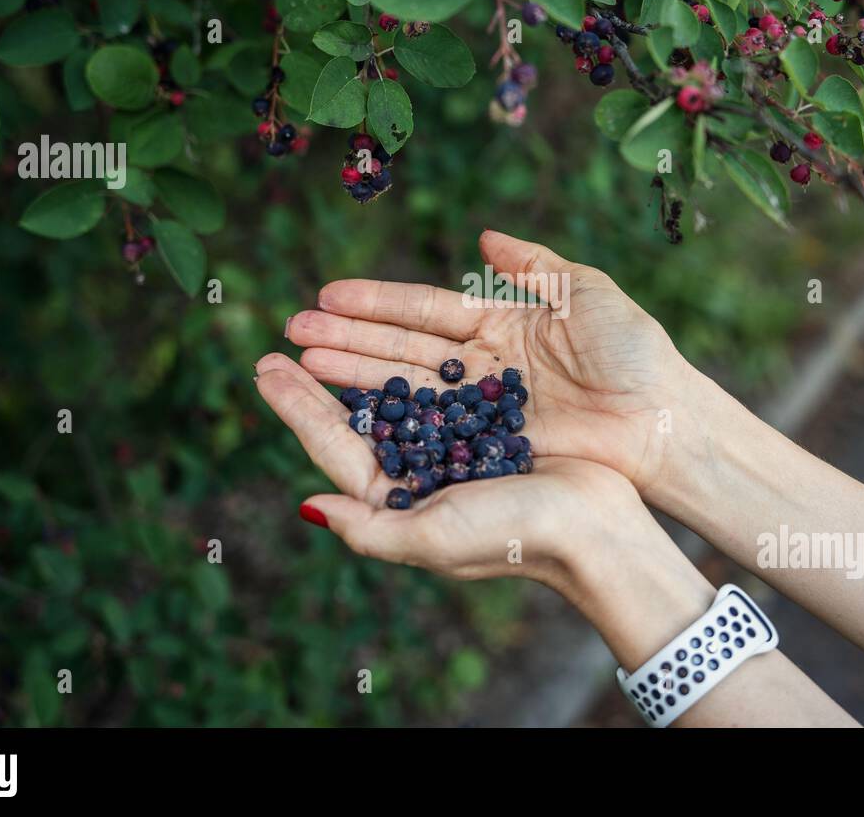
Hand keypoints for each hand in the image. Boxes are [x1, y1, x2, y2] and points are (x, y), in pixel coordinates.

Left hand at [253, 353, 650, 588]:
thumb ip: (368, 527)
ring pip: (399, 386)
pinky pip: (447, 379)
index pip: (335, 445)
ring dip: (361, 354)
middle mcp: (425, 469)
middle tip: (285, 333)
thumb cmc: (514, 537)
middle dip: (322, 372)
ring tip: (326, 324)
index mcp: (402, 500)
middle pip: (360, 410)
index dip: (298, 407)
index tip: (263, 369)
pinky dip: (417, 354)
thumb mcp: (432, 538)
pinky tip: (395, 332)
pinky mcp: (495, 421)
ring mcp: (459, 443)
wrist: (599, 530)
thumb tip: (306, 506)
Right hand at [282, 230, 709, 499]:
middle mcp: (482, 364)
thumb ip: (534, 264)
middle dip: (348, 338)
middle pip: (403, 347)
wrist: (664, 419)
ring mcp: (480, 408)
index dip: (377, 301)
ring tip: (303, 364)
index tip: (328, 294)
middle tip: (293, 330)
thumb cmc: (634, 350)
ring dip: (355, 375)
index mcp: (502, 322)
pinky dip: (389, 421)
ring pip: (406, 387)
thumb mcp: (586, 291)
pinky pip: (430, 430)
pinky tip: (346, 411)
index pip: (426, 308)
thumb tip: (484, 235)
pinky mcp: (487, 446)